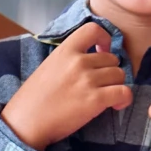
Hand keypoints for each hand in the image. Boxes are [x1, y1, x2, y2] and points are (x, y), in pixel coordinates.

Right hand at [1, 23, 130, 150]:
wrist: (26, 122)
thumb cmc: (34, 97)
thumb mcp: (48, 67)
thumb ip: (68, 59)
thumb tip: (91, 59)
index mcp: (65, 51)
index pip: (93, 29)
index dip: (105, 39)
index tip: (102, 51)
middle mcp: (78, 62)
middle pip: (112, 58)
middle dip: (110, 71)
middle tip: (100, 85)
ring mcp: (87, 80)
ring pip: (120, 75)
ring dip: (116, 86)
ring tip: (106, 97)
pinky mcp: (96, 100)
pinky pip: (124, 92)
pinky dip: (123, 99)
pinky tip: (114, 105)